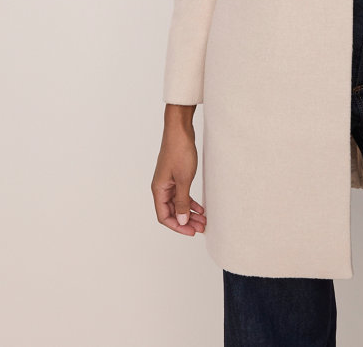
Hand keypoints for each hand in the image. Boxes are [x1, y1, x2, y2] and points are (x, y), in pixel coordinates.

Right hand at [151, 120, 205, 235]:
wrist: (180, 130)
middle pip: (172, 212)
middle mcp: (161, 187)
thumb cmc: (179, 151)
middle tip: (201, 228)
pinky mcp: (176, 175)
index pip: (165, 216)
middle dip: (186, 221)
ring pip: (178, 203)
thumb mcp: (183, 179)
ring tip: (203, 220)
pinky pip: (182, 194)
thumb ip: (182, 201)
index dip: (178, 226)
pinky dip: (190, 201)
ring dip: (190, 212)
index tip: (191, 231)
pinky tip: (200, 207)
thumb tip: (182, 220)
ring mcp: (169, 181)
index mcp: (159, 190)